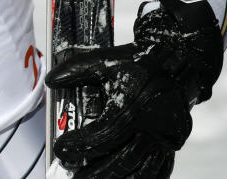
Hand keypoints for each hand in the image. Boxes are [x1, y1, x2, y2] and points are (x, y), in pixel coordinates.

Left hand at [46, 0, 222, 177]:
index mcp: (131, 107)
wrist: (175, 63)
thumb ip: (75, 71)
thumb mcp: (103, 60)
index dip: (79, 145)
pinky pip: (161, 169)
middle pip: (123, 160)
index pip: (101, 136)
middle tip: (76, 176)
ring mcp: (165, 138)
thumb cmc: (138, 64)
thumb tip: (51, 80)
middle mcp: (150, 127)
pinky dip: (144, 178)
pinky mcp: (173, 143)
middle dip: (97, 173)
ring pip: (143, 170)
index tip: (61, 149)